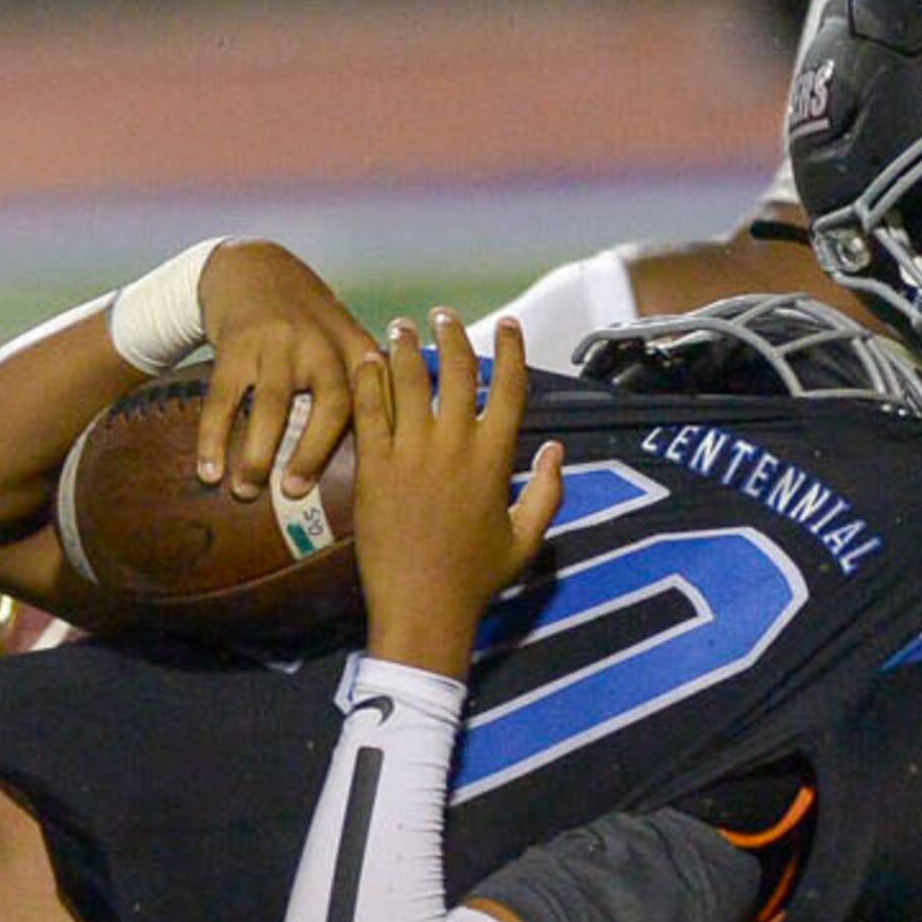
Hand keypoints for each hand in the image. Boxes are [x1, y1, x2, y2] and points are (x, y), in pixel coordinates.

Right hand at [193, 239, 382, 503]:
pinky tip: (208, 471)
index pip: (373, 398)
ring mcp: (277, 341)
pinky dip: (212, 438)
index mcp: (354, 347)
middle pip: (328, 404)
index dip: (374, 439)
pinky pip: (222, 400)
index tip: (364, 484)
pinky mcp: (236, 343)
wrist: (252, 266)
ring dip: (257, 454)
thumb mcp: (343, 336)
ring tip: (245, 491)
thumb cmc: (305, 320)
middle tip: (294, 493)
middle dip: (311, 454)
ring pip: (271, 406)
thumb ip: (364, 382)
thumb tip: (381, 454)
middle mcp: (320, 342)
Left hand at [353, 310, 560, 681]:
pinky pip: (370, 410)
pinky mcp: (373, 467)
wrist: (422, 607)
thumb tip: (556, 451)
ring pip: (409, 381)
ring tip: (399, 326)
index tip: (507, 324)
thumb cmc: (475, 579)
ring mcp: (411, 453)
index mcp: (495, 458)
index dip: (510, 349)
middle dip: (451, 334)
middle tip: (442, 315)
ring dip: (405, 347)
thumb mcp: (525, 538)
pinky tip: (365, 361)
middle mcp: (455, 445)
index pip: (508, 387)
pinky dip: (368, 380)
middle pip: (456, 371)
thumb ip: (548, 492)